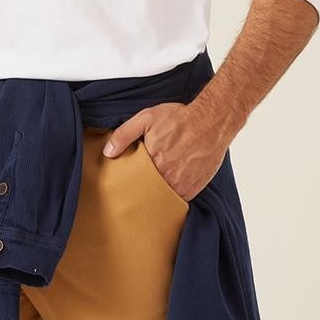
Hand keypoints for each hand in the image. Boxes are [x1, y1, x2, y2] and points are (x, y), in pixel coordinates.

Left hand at [102, 101, 234, 200]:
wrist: (211, 121)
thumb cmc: (179, 118)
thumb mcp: (146, 118)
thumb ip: (124, 134)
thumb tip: (107, 152)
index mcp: (152, 161)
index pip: (132, 180)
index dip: (126, 181)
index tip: (120, 184)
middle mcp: (166, 177)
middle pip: (146, 192)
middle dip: (139, 192)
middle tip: (132, 191)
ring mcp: (181, 185)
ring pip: (161, 199)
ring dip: (154, 197)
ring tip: (147, 194)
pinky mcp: (194, 189)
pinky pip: (177, 201)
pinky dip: (170, 199)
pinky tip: (165, 192)